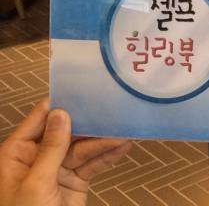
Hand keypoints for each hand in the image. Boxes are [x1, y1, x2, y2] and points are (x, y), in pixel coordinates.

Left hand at [0, 100, 131, 205]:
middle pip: (67, 130)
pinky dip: (108, 155)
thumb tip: (61, 114)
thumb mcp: (36, 184)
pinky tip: (124, 146)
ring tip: (125, 130)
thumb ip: (51, 148)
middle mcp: (37, 157)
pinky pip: (93, 163)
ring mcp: (57, 169)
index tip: (85, 89)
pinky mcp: (74, 181)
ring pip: (84, 146)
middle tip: (113, 107)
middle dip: (90, 121)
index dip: (62, 103)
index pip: (40, 119)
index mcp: (18, 154)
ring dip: (105, 139)